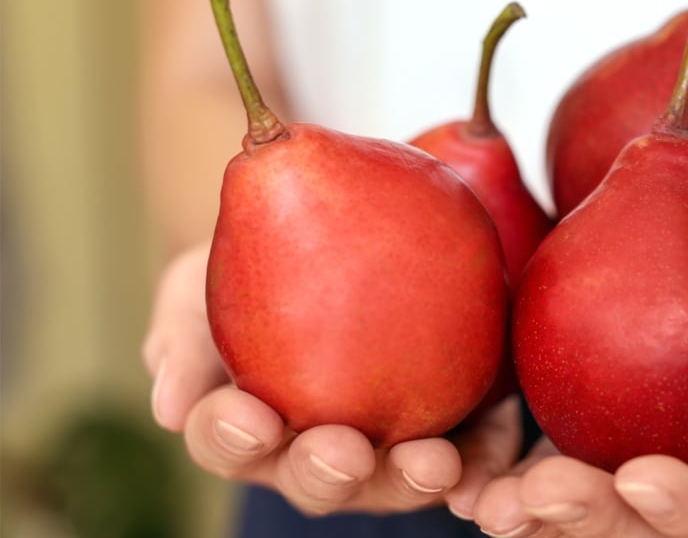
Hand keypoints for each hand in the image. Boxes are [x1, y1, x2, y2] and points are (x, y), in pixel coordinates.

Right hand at [142, 242, 520, 516]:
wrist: (343, 231)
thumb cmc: (258, 260)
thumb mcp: (206, 275)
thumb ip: (185, 325)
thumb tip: (170, 406)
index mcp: (249, 424)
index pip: (228, 439)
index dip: (233, 435)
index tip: (249, 416)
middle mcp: (317, 451)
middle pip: (317, 479)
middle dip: (329, 470)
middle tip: (344, 450)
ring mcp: (387, 451)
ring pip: (397, 481)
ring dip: (413, 479)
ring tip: (434, 460)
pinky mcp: (456, 430)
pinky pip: (474, 458)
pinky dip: (484, 466)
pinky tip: (491, 466)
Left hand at [468, 208, 687, 536]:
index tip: (642, 479)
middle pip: (646, 528)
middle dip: (589, 525)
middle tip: (530, 504)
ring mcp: (648, 451)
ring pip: (587, 504)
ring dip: (531, 512)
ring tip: (480, 504)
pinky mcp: (602, 410)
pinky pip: (546, 446)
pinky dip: (502, 462)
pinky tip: (456, 460)